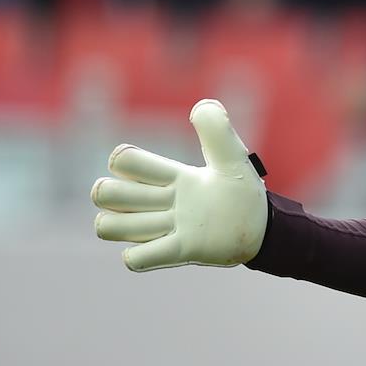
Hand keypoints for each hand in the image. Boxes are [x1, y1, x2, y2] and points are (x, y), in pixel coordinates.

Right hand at [92, 99, 267, 271]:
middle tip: (160, 201)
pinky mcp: (175, 253)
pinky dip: (143, 255)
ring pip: (107, 227)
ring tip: (164, 224)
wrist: (262, 227)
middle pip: (103, 194)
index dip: (130, 163)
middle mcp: (159, 201)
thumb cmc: (242, 190)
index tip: (167, 174)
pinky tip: (171, 245)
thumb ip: (217, 130)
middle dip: (119, 196)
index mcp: (169, 175)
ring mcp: (164, 228)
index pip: (122, 161)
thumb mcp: (233, 158)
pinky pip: (133, 260)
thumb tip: (201, 106)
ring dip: (129, 227)